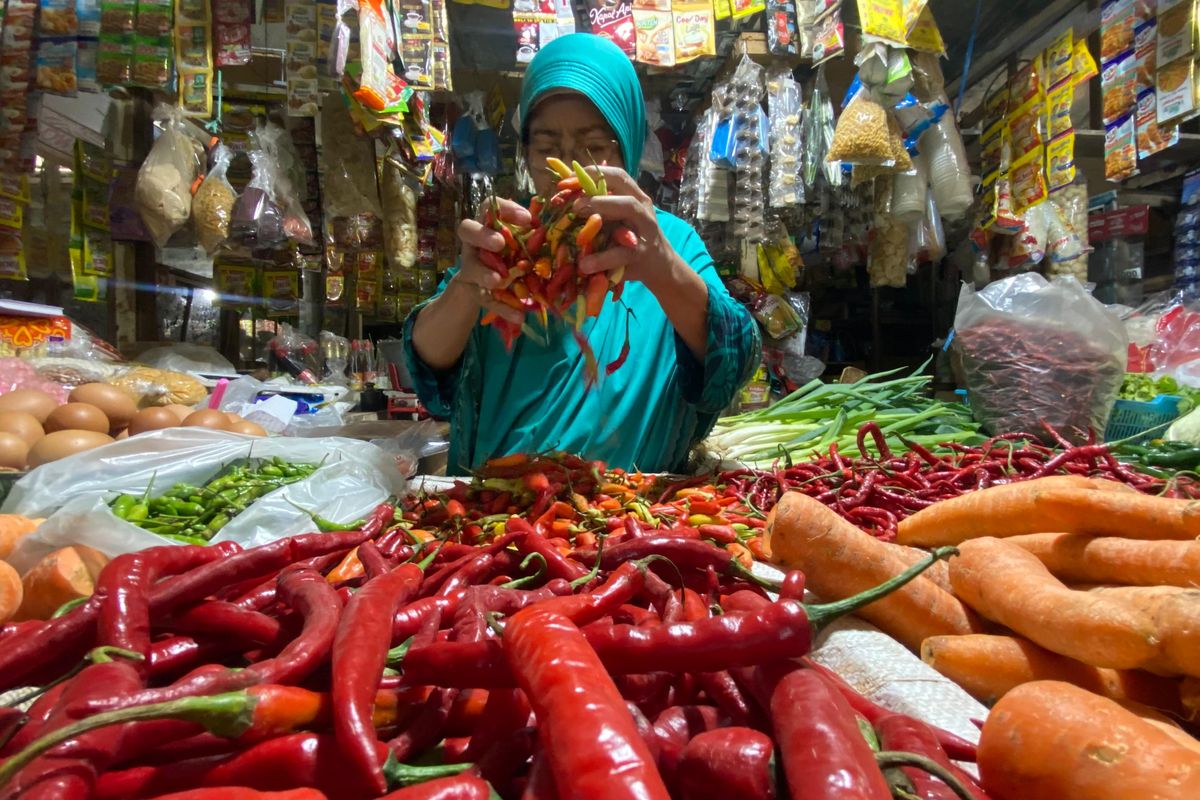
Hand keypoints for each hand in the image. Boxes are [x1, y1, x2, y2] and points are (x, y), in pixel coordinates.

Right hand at [453, 198, 531, 324]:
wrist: (484, 283)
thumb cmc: (508, 254)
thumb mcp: (518, 243)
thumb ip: (530, 237)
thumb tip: (551, 232)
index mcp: (486, 224)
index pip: (489, 207)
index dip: (506, 209)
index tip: (527, 219)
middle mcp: (473, 243)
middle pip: (466, 230)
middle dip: (482, 236)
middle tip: (499, 244)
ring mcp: (470, 266)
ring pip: (472, 267)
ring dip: (485, 274)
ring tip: (498, 281)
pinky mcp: (473, 290)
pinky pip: (486, 299)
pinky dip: (502, 308)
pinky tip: (518, 316)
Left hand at [573, 166, 682, 292]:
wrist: (659, 266)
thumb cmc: (630, 239)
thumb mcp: (616, 220)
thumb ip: (599, 208)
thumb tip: (565, 196)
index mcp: (634, 196)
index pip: (615, 176)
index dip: (590, 174)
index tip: (566, 182)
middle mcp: (642, 208)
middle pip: (623, 187)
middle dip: (597, 195)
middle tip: (574, 205)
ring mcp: (645, 229)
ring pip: (628, 208)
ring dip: (603, 210)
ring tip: (580, 224)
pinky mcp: (641, 254)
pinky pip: (621, 253)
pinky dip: (602, 259)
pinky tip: (584, 265)